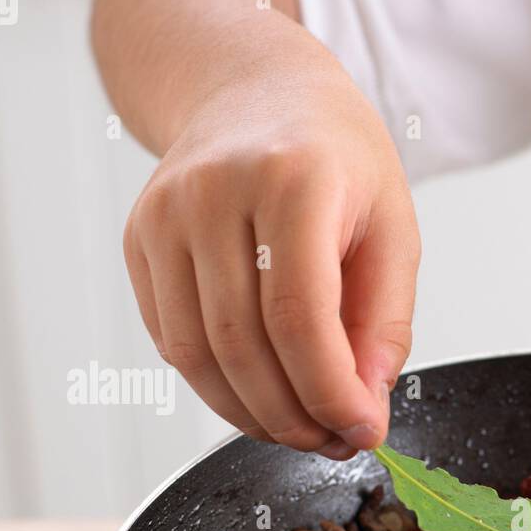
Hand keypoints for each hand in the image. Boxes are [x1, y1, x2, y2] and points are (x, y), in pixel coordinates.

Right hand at [123, 47, 418, 457]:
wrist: (254, 89)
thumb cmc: (335, 159)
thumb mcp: (392, 229)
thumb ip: (385, 324)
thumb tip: (364, 408)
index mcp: (292, 179)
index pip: (299, 317)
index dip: (329, 392)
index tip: (362, 431)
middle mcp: (215, 191)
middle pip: (244, 346)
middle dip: (294, 416)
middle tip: (335, 441)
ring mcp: (164, 215)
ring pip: (198, 355)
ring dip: (253, 415)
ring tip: (303, 429)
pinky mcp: (137, 240)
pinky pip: (172, 342)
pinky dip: (218, 387)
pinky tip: (260, 394)